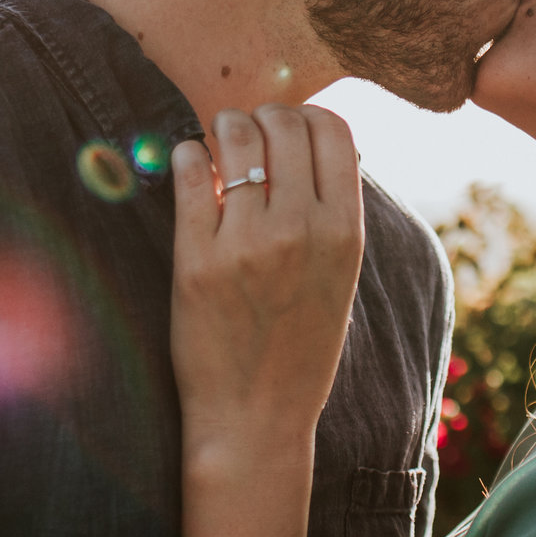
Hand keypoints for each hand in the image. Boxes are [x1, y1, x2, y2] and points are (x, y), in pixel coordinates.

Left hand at [169, 105, 365, 454]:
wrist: (256, 419)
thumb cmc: (300, 348)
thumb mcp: (341, 278)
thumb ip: (334, 213)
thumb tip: (322, 144)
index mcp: (346, 232)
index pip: (334, 129)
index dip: (307, 118)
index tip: (286, 131)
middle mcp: (302, 229)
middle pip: (284, 123)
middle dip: (261, 118)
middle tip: (244, 136)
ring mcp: (248, 242)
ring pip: (235, 135)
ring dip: (223, 129)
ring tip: (217, 148)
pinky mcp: (197, 259)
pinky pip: (192, 173)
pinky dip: (189, 156)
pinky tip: (192, 168)